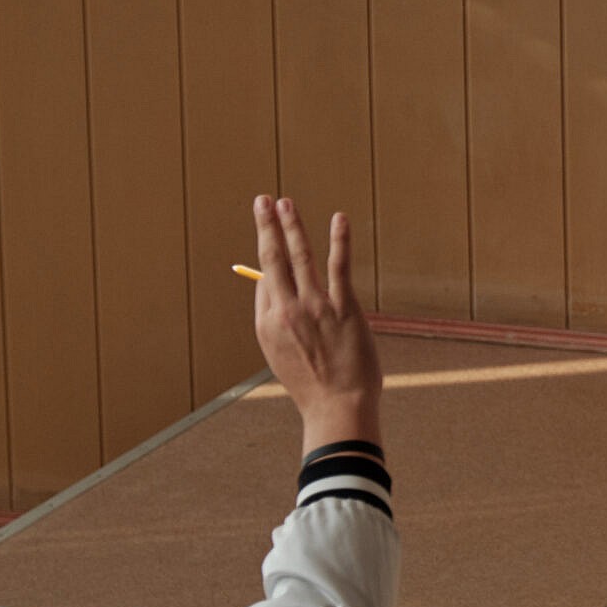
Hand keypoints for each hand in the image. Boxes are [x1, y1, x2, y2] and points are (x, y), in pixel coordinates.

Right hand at [251, 195, 381, 450]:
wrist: (338, 406)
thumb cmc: (313, 381)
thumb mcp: (282, 353)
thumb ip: (277, 320)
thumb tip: (273, 287)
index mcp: (266, 323)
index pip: (265, 280)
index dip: (269, 258)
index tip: (269, 231)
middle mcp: (286, 311)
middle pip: (272, 259)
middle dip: (266, 226)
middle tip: (262, 200)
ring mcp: (315, 307)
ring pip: (301, 257)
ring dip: (292, 225)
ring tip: (285, 202)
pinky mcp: (344, 307)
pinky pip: (340, 266)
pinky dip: (339, 240)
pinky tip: (339, 219)